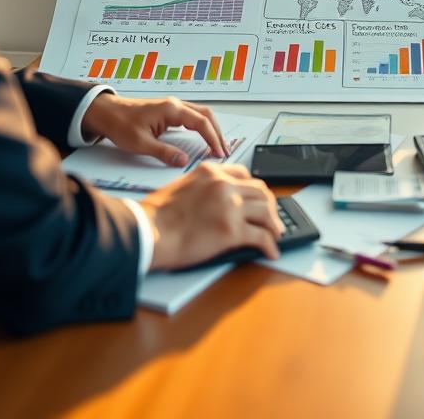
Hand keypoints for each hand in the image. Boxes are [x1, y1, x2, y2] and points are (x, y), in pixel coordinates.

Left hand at [82, 94, 229, 165]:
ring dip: (211, 128)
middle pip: (206, 115)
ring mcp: (173, 106)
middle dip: (218, 133)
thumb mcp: (141, 143)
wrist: (106, 113)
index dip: (213, 139)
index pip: (201, 123)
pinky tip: (203, 136)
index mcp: (172, 109)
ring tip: (217, 145)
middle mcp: (175, 105)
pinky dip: (202, 126)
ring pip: (201, 114)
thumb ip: (164, 153)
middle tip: (224, 150)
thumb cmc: (120, 124)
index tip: (219, 152)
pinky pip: (192, 116)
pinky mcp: (169, 110)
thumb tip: (183, 161)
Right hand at [141, 163, 283, 270]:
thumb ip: (202, 188)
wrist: (148, 231)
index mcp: (211, 172)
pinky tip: (270, 252)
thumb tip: (215, 203)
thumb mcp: (182, 186)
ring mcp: (230, 207)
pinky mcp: (232, 231)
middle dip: (270, 205)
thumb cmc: (156, 214)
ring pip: (266, 211)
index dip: (255, 188)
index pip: (244, 174)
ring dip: (274, 224)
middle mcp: (224, 185)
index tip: (259, 198)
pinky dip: (269, 245)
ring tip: (276, 234)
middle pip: (260, 191)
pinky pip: (261, 236)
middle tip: (272, 218)